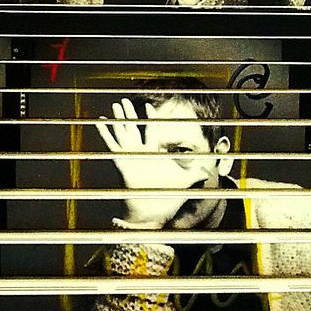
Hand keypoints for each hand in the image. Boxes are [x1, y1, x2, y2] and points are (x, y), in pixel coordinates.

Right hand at [94, 98, 216, 227]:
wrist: (150, 209)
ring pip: (122, 132)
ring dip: (118, 119)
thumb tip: (209, 171)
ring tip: (114, 106)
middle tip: (124, 101)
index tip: (149, 106)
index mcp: (152, 152)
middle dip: (129, 114)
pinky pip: (111, 143)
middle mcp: (139, 151)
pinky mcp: (121, 160)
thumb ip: (196, 173)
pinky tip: (100, 122)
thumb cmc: (164, 195)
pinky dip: (105, 132)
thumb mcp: (184, 180)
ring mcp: (129, 155)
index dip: (150, 118)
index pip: (151, 130)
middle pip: (133, 127)